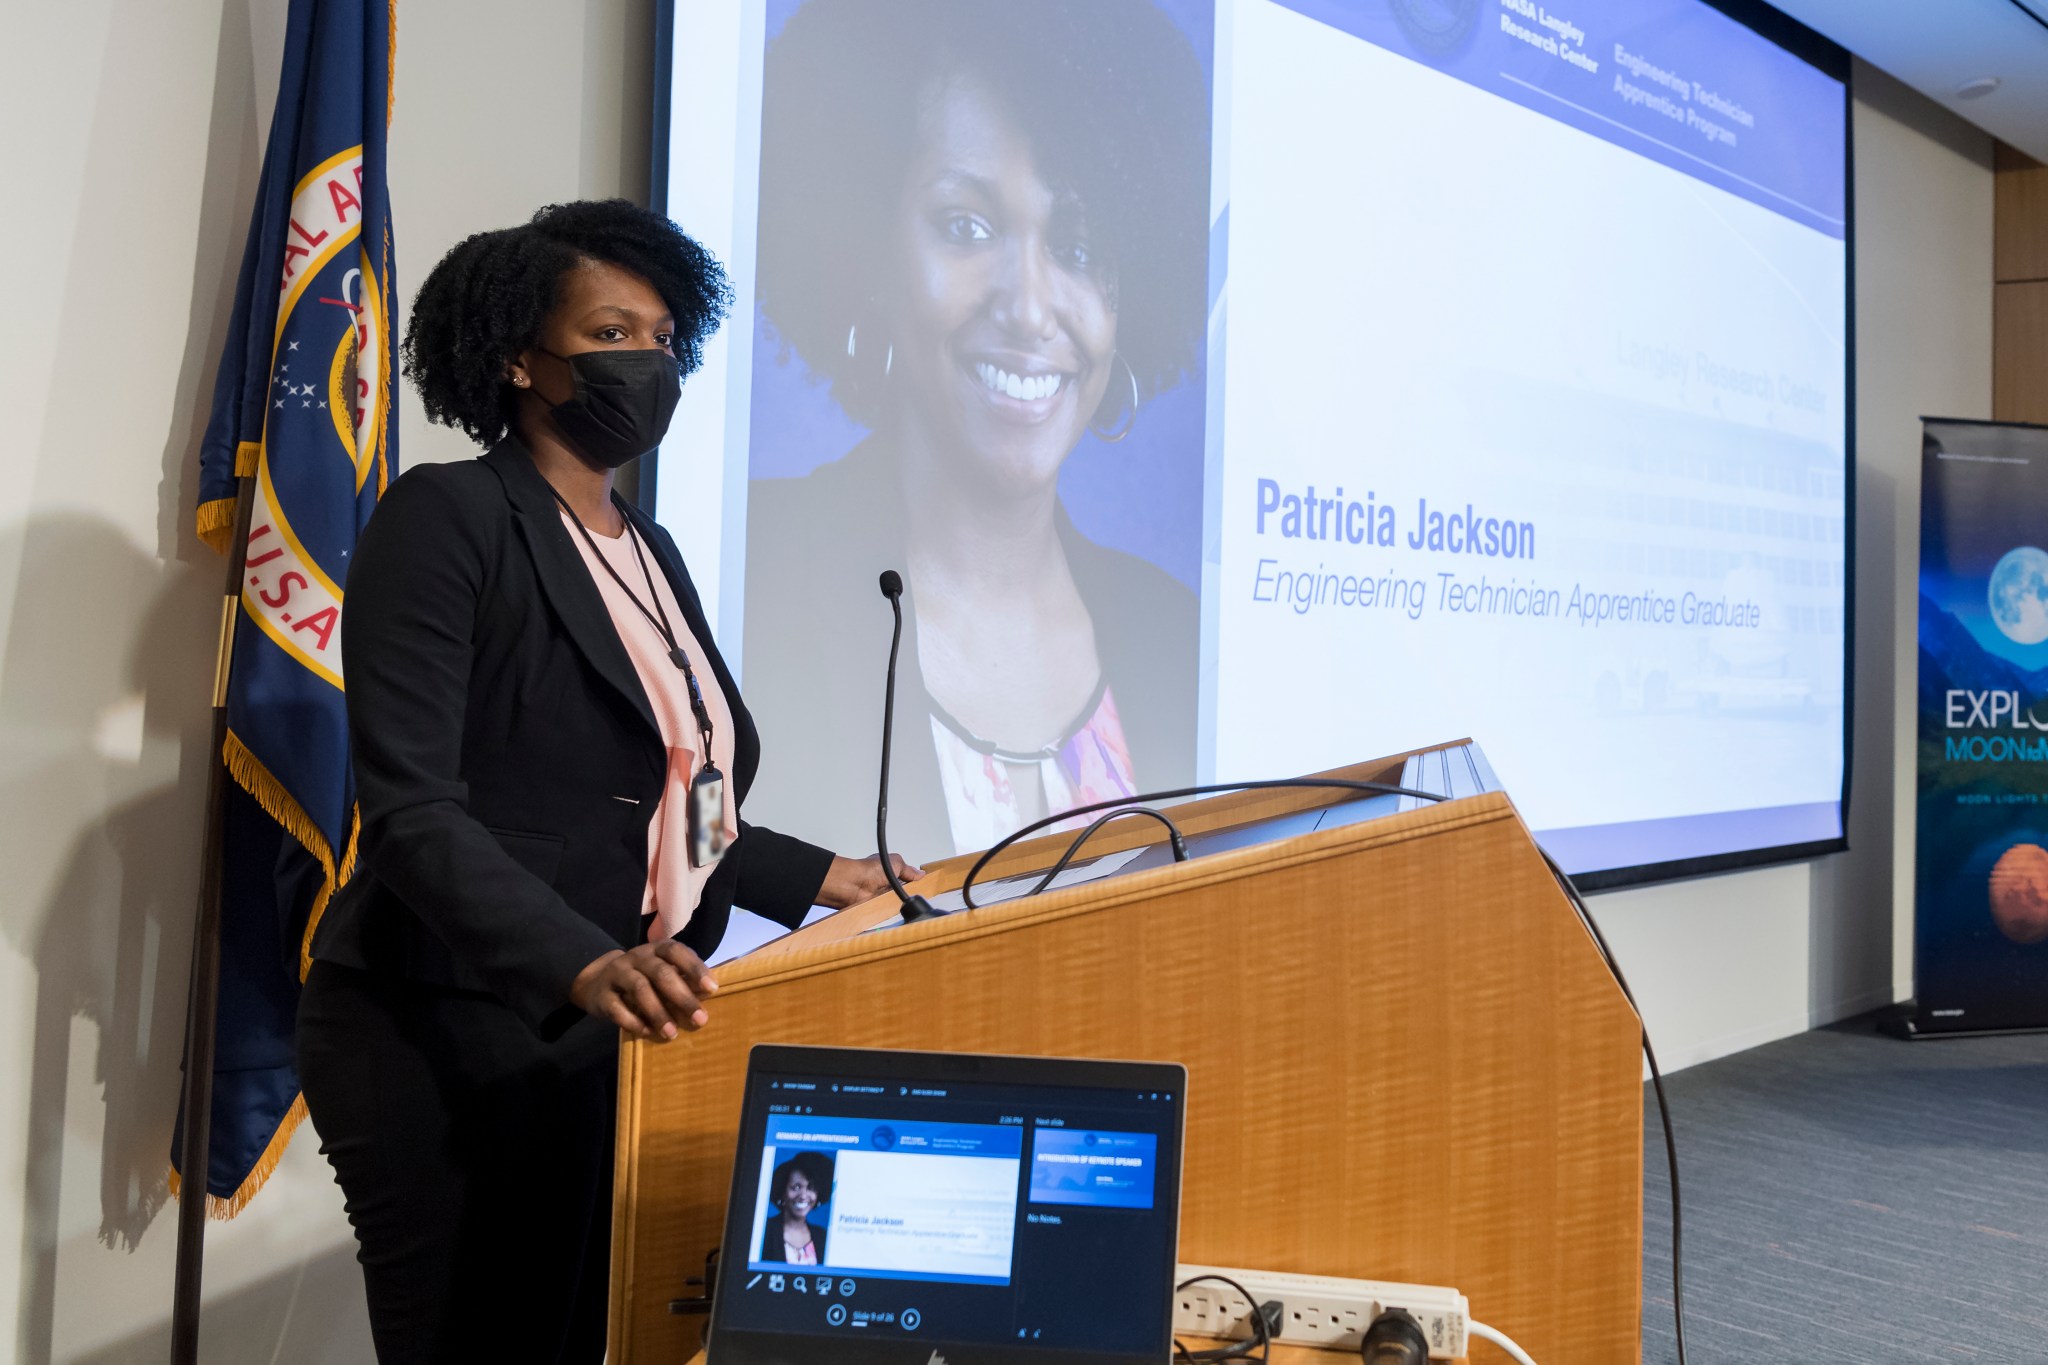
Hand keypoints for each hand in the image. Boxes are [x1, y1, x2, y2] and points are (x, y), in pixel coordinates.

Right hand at [570, 941, 717, 1040]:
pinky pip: (617, 1008)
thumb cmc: (642, 978)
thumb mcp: (661, 972)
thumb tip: (707, 994)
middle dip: (683, 997)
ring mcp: (617, 973)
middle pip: (661, 973)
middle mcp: (637, 957)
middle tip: (700, 1019)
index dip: (694, 967)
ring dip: (659, 1013)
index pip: (676, 951)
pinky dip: (633, 1021)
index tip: (712, 988)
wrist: (596, 981)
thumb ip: (682, 979)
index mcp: (656, 949)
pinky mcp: (601, 995)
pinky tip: (646, 1032)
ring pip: (640, 989)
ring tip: (672, 1033)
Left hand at [818, 853, 923, 909]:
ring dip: (901, 904)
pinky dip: (893, 913)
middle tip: (917, 896)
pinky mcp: (876, 909)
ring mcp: (881, 898)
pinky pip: (889, 914)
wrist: (853, 885)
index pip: (906, 880)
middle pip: (904, 894)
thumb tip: (920, 874)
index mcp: (889, 873)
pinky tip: (895, 909)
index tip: (925, 887)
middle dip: (910, 895)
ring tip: (905, 902)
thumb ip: (909, 870)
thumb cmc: (868, 870)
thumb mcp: (896, 863)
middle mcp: (885, 885)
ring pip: (898, 905)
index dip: (915, 883)